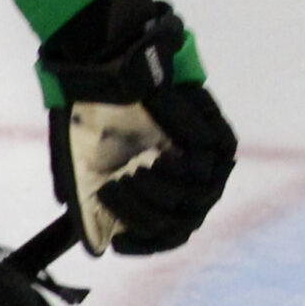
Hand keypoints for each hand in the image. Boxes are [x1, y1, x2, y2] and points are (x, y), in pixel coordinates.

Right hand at [41, 0, 236, 254]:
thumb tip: (92, 245)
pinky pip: (207, 168)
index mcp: (161, 187)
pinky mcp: (220, 139)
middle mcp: (189, 179)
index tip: (117, 243)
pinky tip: (150, 160)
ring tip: (128, 175)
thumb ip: (88, 198)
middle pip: (181, 222)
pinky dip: (177, 169)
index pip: (167, 233)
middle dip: (141, 216)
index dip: (144, 244)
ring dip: (155, 197)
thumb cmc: (93, 108)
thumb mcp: (83, 158)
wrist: (107, 60)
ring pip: (196, 201)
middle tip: (112, 192)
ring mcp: (208, 160)